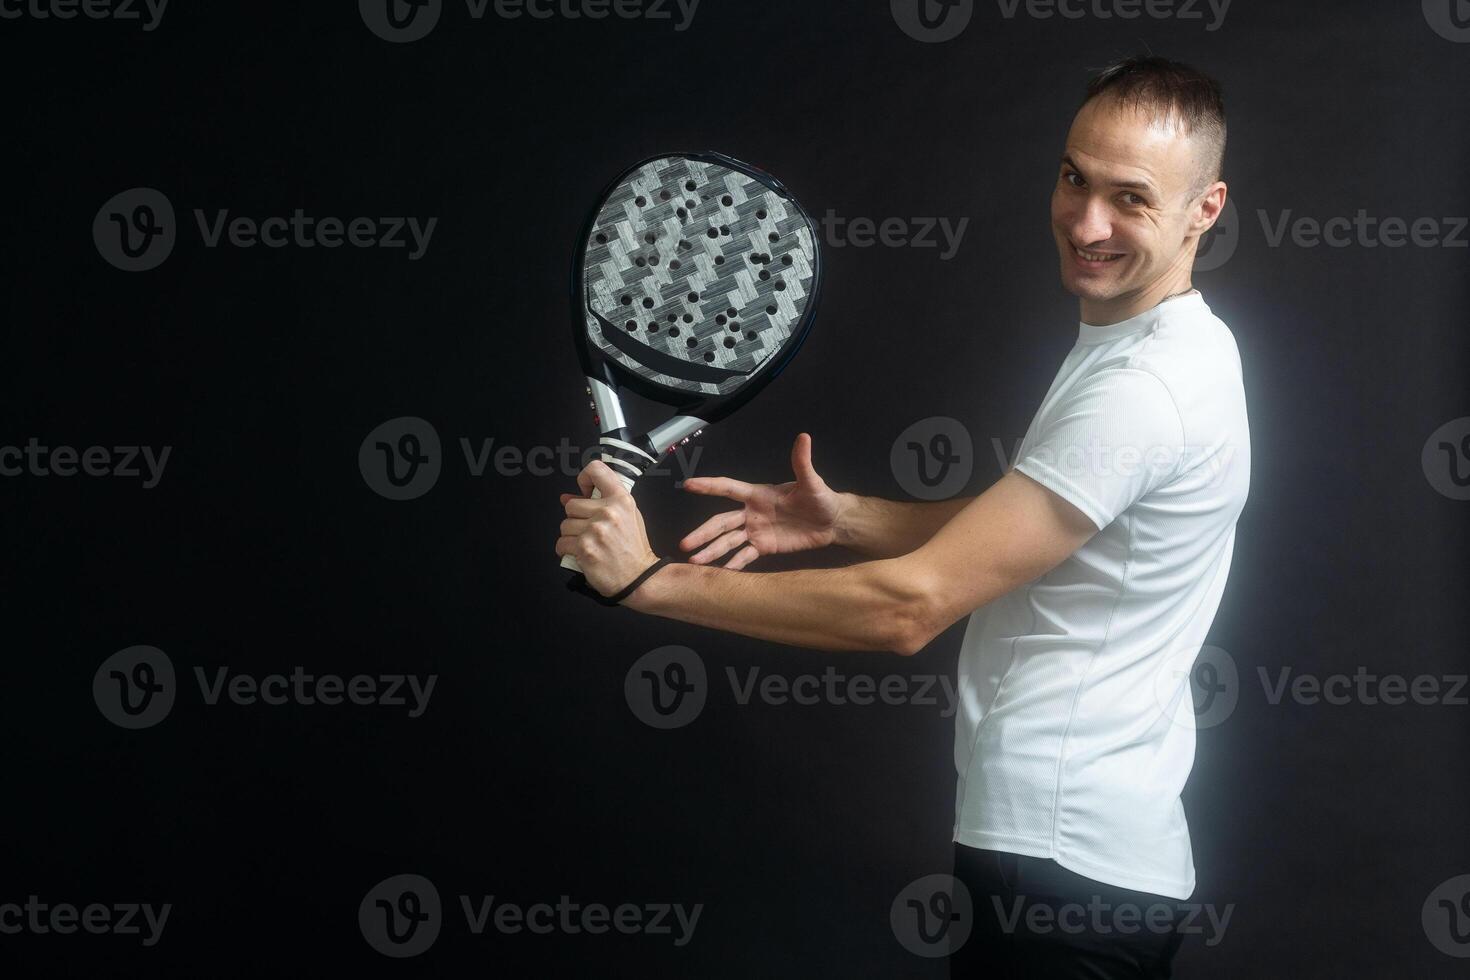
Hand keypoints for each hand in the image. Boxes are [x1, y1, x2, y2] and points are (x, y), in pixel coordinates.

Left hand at [557, 461, 658, 596]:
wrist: (639, 578)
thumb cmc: (633, 548)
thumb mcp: (628, 517)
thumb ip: (601, 503)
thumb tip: (566, 497)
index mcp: (621, 500)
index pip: (596, 469)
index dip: (584, 479)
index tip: (585, 493)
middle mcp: (608, 512)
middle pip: (571, 505)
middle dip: (576, 519)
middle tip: (591, 532)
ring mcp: (595, 530)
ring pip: (564, 525)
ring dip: (572, 537)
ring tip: (589, 544)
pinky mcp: (584, 548)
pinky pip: (561, 543)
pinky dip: (567, 551)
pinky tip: (582, 555)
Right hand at [678, 432, 843, 569]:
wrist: (832, 522)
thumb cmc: (821, 498)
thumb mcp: (812, 482)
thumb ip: (802, 463)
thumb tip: (804, 437)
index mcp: (758, 494)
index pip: (728, 488)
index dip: (709, 486)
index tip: (688, 485)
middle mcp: (751, 513)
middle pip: (721, 522)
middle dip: (703, 533)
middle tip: (685, 544)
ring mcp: (756, 531)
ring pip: (728, 541)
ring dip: (711, 551)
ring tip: (695, 561)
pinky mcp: (765, 547)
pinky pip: (745, 556)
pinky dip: (733, 564)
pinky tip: (720, 572)